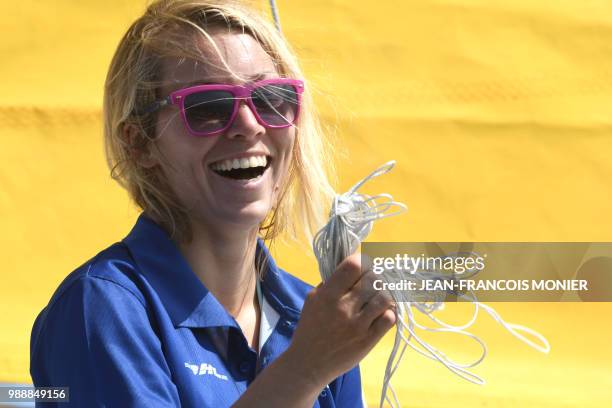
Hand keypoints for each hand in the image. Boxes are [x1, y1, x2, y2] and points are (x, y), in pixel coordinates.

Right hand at [285, 252, 395, 388]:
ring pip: (385, 297)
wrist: (309, 364)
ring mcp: (358, 325)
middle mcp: (344, 308)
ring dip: (384, 294)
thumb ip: (331, 282)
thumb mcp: (313, 299)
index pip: (353, 266)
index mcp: (328, 295)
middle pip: (373, 279)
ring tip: (378, 297)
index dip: (362, 261)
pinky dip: (388, 313)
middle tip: (373, 282)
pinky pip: (389, 319)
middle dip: (375, 277)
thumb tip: (353, 264)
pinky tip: (381, 313)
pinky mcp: (369, 340)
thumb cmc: (310, 328)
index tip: (363, 265)